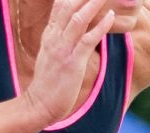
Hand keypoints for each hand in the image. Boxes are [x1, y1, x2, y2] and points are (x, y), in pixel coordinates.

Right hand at [23, 0, 116, 124]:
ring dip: (94, 3)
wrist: (38, 105)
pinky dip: (101, 26)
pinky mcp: (72, 62)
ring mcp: (63, 49)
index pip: (60, 5)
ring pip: (79, 18)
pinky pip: (88, 40)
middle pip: (69, 5)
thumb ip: (59, 39)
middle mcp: (54, 38)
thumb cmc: (47, 82)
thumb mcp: (50, 55)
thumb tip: (73, 29)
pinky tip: (111, 16)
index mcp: (49, 35)